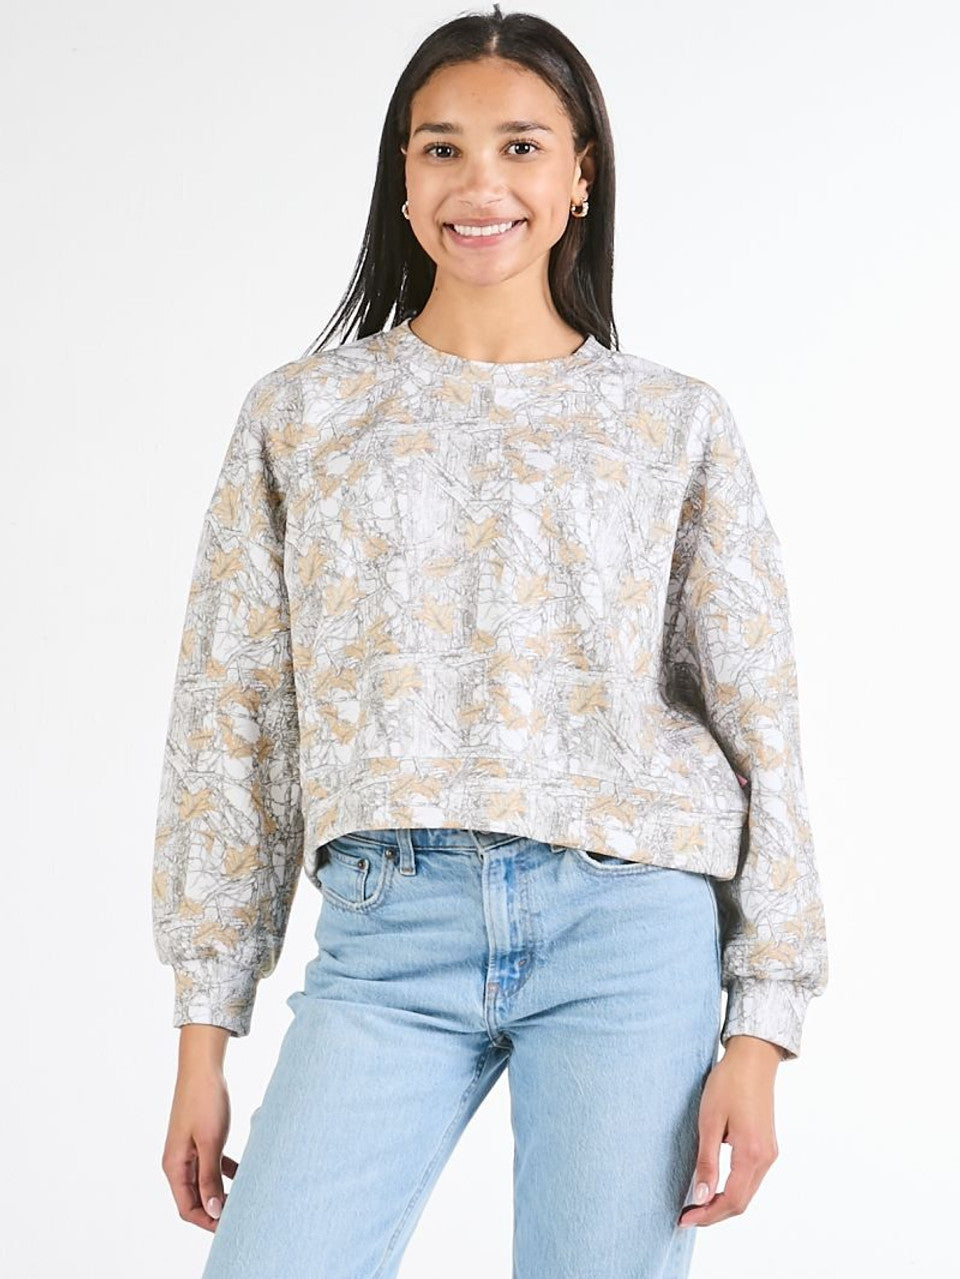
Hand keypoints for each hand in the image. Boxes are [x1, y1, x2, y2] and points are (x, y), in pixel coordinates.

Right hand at [161, 1042, 236, 1232]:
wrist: (203, 1066)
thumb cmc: (204, 1100)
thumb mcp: (210, 1142)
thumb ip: (210, 1178)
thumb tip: (214, 1211)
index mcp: (174, 1166)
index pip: (188, 1208)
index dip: (208, 1221)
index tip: (230, 1227)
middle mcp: (177, 1162)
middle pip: (195, 1198)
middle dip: (216, 1209)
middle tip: (241, 1214)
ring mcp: (188, 1151)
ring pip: (204, 1182)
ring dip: (222, 1192)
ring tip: (244, 1198)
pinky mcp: (199, 1140)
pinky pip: (211, 1165)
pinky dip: (225, 1172)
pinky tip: (244, 1173)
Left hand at [677, 1035, 781, 1228]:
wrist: (753, 1059)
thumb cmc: (729, 1084)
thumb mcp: (710, 1121)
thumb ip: (707, 1161)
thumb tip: (700, 1196)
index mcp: (752, 1153)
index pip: (731, 1200)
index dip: (708, 1215)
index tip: (684, 1220)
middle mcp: (766, 1159)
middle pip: (741, 1202)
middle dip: (714, 1214)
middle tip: (686, 1217)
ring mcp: (769, 1153)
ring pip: (747, 1193)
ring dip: (723, 1203)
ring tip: (695, 1205)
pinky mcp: (767, 1147)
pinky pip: (750, 1179)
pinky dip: (732, 1190)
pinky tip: (713, 1186)